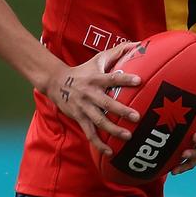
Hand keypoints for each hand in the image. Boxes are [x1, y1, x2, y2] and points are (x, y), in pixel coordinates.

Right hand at [45, 42, 141, 157]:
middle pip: (107, 103)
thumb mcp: (98, 59)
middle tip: (137, 117)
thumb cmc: (83, 71)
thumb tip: (137, 44)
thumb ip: (117, 52)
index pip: (112, 78)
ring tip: (128, 137)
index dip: (125, 79)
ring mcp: (84, 108)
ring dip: (113, 130)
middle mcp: (90, 94)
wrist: (56, 83)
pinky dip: (99, 144)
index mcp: (96, 78)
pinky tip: (110, 152)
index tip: (139, 81)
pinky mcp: (79, 118)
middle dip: (121, 110)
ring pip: (99, 121)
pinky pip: (90, 133)